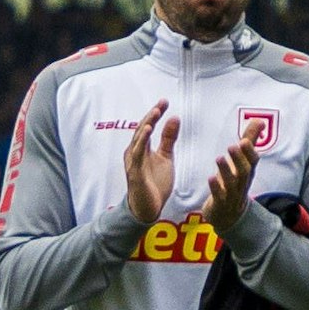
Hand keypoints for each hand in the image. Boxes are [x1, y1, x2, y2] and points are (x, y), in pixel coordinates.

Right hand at [125, 100, 179, 223]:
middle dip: (152, 115)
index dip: (156, 114)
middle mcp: (134, 152)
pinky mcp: (135, 172)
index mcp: (142, 148)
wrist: (149, 208)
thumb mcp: (166, 157)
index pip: (148, 126)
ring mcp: (133, 161)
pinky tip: (148, 131)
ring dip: (147, 124)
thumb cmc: (154, 183)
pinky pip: (137, 153)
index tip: (165, 101)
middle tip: (162, 103)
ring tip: (155, 112)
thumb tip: (174, 118)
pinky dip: (141, 141)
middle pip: (142, 129)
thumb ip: (168, 138)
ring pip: (138, 139)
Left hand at [201, 118, 263, 230]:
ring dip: (226, 170)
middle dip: (240, 158)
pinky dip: (216, 187)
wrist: (229, 215)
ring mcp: (232, 193)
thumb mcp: (242, 162)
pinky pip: (219, 195)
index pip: (252, 161)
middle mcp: (242, 182)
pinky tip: (210, 178)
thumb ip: (249, 141)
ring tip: (219, 158)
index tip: (244, 140)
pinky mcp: (221, 203)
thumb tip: (259, 121)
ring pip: (232, 182)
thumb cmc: (234, 183)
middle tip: (233, 146)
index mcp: (247, 171)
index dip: (249, 151)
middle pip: (244, 170)